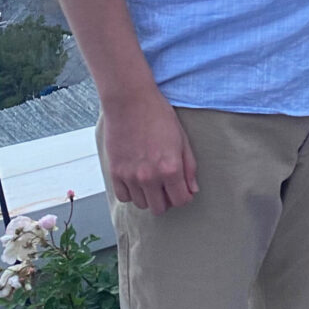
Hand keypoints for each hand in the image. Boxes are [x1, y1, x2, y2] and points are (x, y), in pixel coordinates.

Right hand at [104, 91, 197, 211]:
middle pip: (160, 208)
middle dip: (166, 199)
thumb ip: (189, 168)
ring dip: (148, 196)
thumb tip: (192, 190)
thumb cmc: (157, 115)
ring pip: (142, 204)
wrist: (129, 100)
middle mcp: (150, 177)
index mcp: (171, 169)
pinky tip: (135, 180)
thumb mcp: (182, 139)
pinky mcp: (115, 171)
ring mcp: (130, 175)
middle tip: (165, 186)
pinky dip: (131, 192)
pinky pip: (124, 197)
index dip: (184, 196)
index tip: (181, 189)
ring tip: (149, 180)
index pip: (181, 201)